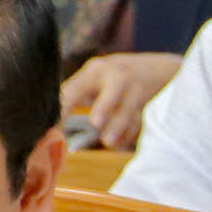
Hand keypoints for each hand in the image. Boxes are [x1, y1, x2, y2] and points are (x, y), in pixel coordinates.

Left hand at [59, 52, 183, 151]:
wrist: (157, 68)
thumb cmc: (113, 75)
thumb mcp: (95, 75)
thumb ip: (77, 92)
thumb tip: (54, 116)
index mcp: (96, 70)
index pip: (77, 87)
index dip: (65, 105)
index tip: (56, 123)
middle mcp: (118, 78)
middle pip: (113, 91)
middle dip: (104, 106)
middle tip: (95, 123)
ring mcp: (138, 91)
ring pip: (129, 109)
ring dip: (119, 126)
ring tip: (109, 142)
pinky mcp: (150, 104)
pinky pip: (141, 120)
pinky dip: (131, 133)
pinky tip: (121, 143)